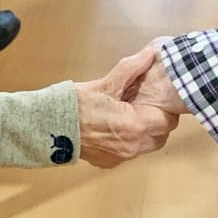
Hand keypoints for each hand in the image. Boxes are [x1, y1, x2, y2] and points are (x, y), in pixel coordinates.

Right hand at [75, 43, 180, 166]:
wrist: (49, 126)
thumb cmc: (76, 105)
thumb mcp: (106, 84)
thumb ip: (131, 69)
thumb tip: (150, 54)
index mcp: (135, 126)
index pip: (168, 121)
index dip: (164, 109)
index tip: (153, 100)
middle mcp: (132, 147)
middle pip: (161, 136)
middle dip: (157, 121)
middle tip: (142, 106)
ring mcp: (120, 157)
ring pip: (146, 145)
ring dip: (144, 132)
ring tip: (129, 115)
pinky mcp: (109, 163)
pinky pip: (129, 152)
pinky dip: (128, 141)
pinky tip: (115, 128)